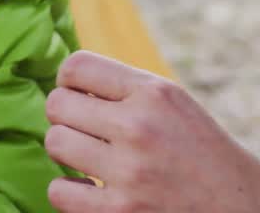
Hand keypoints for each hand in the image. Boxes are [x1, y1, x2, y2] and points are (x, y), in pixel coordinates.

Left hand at [44, 51, 259, 212]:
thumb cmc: (204, 157)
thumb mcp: (176, 107)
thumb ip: (126, 91)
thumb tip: (63, 80)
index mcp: (155, 93)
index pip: (76, 66)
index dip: (68, 82)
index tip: (79, 97)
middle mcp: (141, 126)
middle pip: (57, 104)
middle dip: (66, 118)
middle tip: (86, 133)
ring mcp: (130, 172)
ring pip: (54, 143)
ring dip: (67, 154)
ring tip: (90, 161)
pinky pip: (59, 191)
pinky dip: (69, 193)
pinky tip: (91, 193)